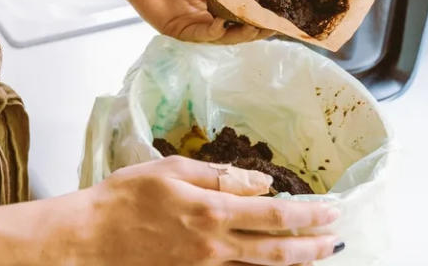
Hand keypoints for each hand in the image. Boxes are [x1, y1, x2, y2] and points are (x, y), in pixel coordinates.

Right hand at [72, 156, 342, 265]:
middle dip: (312, 245)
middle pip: (276, 250)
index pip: (273, 215)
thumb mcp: (172, 170)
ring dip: (295, 261)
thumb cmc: (125, 197)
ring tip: (319, 255)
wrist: (89, 238)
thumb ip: (219, 175)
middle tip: (338, 239)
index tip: (331, 209)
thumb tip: (261, 182)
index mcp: (211, 212)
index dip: (307, 214)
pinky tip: (272, 263)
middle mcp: (215, 246)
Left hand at [112, 0, 272, 43]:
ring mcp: (193, 25)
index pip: (244, 13)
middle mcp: (208, 17)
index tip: (283, 14)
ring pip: (222, 36)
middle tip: (275, 26)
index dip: (262, 15)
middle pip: (237, 29)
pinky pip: (200, 34)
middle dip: (257, 29)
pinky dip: (213, 31)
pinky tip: (222, 24)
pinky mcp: (177, 30)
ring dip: (239, 34)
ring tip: (256, 28)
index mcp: (217, 2)